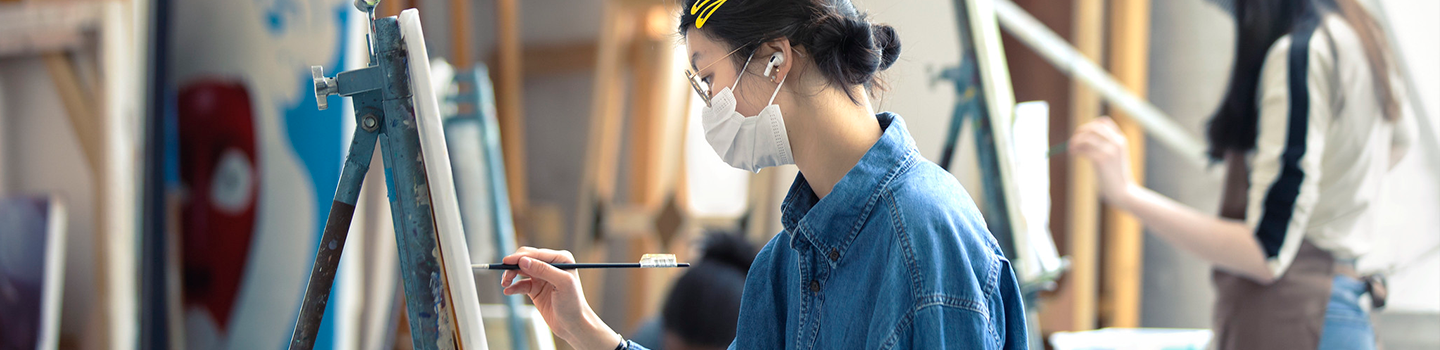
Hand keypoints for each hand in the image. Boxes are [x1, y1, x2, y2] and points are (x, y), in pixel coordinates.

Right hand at [500, 247, 621, 349]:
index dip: (520, 257)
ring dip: (510, 276)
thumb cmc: (573, 304)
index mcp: (561, 259)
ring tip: (505, 284)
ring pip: (520, 270)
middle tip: (505, 277)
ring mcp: (542, 277)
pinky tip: (508, 291)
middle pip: (525, 259)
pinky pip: (520, 284)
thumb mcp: (562, 284)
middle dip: (513, 266)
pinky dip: (513, 287)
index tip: (506, 262)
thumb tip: (523, 261)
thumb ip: (544, 270)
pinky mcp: (535, 288)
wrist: (573, 325)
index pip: (536, 253)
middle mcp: (551, 265)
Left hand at [1069, 117, 1137, 206]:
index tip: (1082, 132)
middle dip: (1080, 131)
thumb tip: (1081, 138)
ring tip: (1071, 149)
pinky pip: (1083, 149)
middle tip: (1073, 140)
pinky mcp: (1101, 160)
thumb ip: (1104, 146)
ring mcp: (1109, 151)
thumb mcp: (1114, 157)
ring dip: (1075, 141)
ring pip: (1086, 137)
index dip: (1090, 124)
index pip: (1104, 122)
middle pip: (1093, 127)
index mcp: (1121, 140)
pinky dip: (1075, 149)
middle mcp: (1116, 142)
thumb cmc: (1115, 177)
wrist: (1123, 192)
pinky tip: (1073, 154)